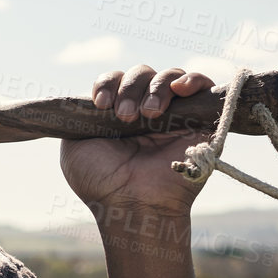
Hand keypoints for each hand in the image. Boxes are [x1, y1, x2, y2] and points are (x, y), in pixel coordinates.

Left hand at [60, 65, 216, 217]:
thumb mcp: (74, 147)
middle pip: (141, 74)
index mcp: (116, 113)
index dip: (108, 83)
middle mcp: (145, 110)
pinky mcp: (201, 122)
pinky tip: (179, 89)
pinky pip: (204, 86)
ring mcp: (174, 115)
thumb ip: (79, 119)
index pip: (115, 79)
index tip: (102, 103)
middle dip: (130, 88)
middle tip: (126, 116)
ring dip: (156, 89)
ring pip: (169, 77)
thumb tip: (87, 99)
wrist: (133, 203)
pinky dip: (193, 80)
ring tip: (149, 114)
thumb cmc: (101, 182)